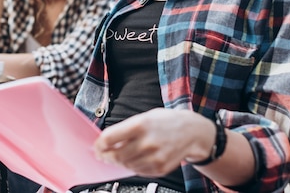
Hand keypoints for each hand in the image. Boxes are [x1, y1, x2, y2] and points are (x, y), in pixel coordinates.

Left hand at [93, 108, 212, 176]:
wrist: (192, 132)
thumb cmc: (166, 122)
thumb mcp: (144, 117)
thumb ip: (126, 129)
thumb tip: (106, 142)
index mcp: (140, 125)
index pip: (110, 138)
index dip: (99, 144)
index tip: (97, 146)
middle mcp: (147, 142)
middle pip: (116, 155)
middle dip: (106, 156)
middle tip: (102, 155)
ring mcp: (154, 157)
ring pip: (126, 165)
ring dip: (118, 162)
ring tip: (118, 155)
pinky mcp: (160, 169)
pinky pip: (138, 172)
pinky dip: (131, 167)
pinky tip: (133, 159)